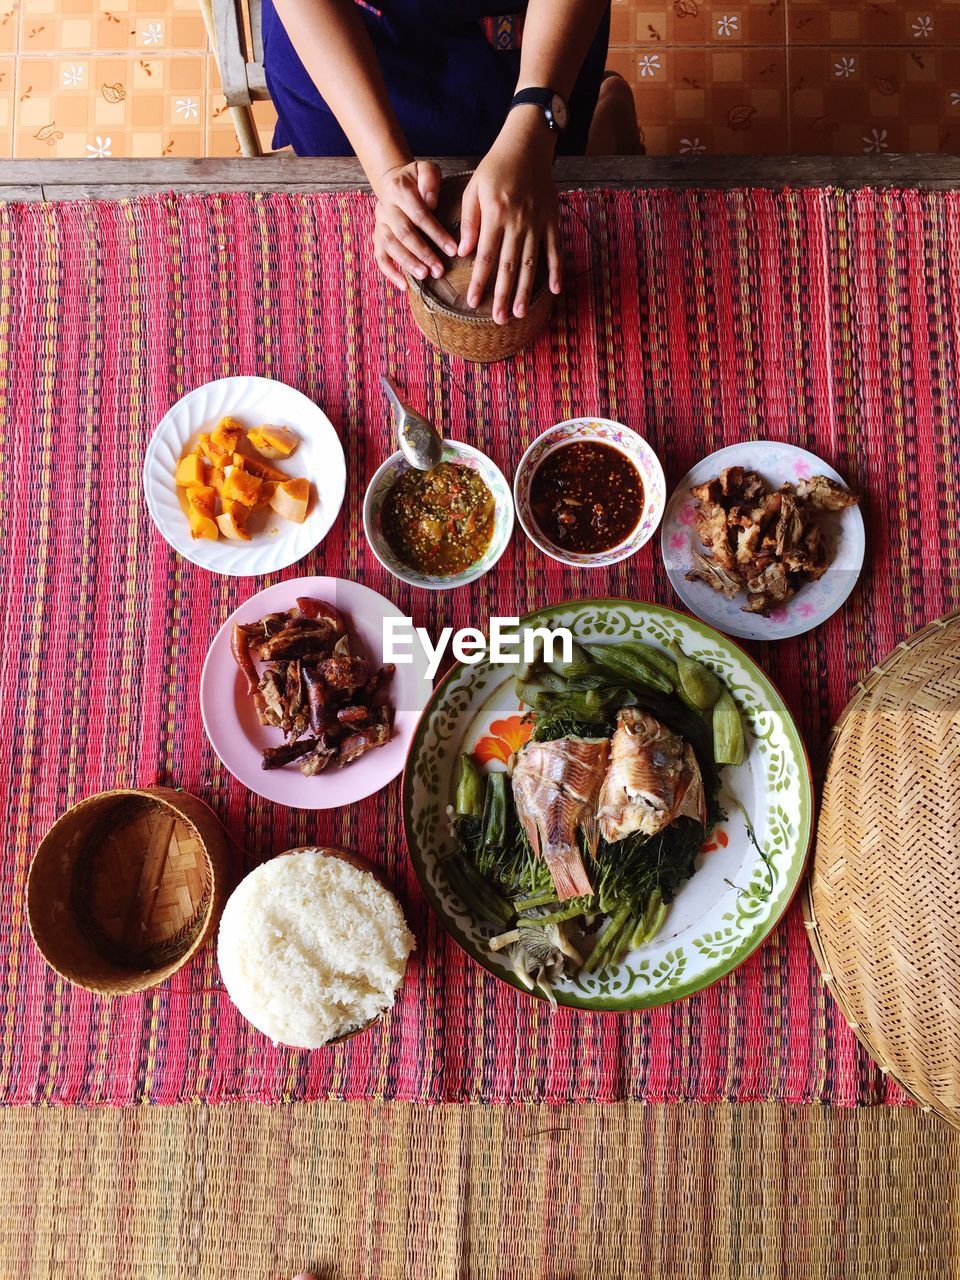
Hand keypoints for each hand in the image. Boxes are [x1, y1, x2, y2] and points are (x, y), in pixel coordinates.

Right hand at [373, 160, 458, 290]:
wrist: (395, 183)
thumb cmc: (418, 180)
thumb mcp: (426, 169)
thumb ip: (430, 179)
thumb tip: (431, 202)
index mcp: (398, 190)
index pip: (419, 215)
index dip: (436, 233)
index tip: (453, 250)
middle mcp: (385, 207)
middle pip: (404, 233)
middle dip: (423, 253)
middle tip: (440, 270)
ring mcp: (379, 224)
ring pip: (390, 246)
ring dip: (407, 263)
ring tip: (424, 275)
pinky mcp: (376, 237)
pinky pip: (379, 257)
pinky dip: (390, 273)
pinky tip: (404, 285)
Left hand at [457, 114, 561, 324]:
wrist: (528, 144)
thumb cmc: (496, 167)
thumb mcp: (474, 189)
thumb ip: (470, 222)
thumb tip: (465, 253)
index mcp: (496, 215)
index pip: (485, 256)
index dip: (480, 282)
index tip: (474, 302)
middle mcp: (518, 222)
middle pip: (508, 266)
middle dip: (502, 295)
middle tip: (498, 320)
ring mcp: (538, 223)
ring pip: (531, 263)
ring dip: (525, 290)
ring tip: (518, 313)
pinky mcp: (552, 220)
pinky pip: (555, 249)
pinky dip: (556, 270)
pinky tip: (554, 290)